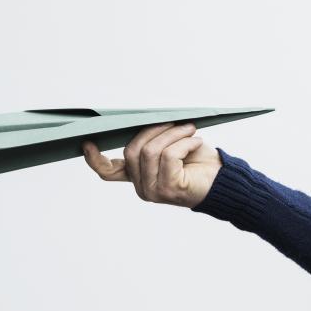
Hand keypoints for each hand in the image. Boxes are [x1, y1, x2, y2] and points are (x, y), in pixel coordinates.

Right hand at [82, 122, 221, 207]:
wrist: (223, 181)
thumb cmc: (199, 161)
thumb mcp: (171, 147)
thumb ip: (153, 140)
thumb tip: (142, 120)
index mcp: (137, 176)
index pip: (108, 172)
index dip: (95, 158)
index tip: (87, 143)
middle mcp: (141, 186)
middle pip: (132, 149)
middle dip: (154, 129)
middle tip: (178, 123)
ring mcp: (153, 190)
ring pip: (151, 150)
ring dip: (173, 133)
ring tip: (191, 130)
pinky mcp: (168, 189)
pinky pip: (169, 155)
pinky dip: (184, 143)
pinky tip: (197, 142)